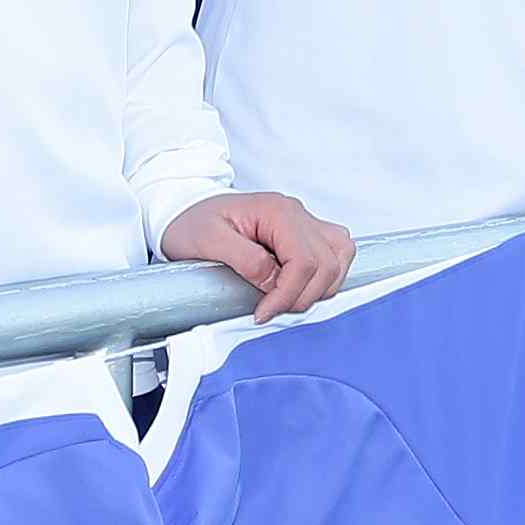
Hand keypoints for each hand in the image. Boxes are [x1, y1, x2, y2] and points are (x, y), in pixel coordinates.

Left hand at [162, 191, 352, 321]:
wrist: (185, 211)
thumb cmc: (193, 222)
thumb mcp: (208, 240)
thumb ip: (245, 259)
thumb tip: (273, 280)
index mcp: (276, 211)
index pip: (305, 260)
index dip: (288, 294)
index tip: (264, 313)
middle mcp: (296, 213)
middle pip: (328, 263)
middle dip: (303, 295)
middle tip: (272, 310)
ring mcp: (303, 223)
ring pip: (339, 258)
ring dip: (319, 288)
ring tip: (285, 300)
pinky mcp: (304, 234)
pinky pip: (334, 255)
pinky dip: (324, 278)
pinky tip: (298, 288)